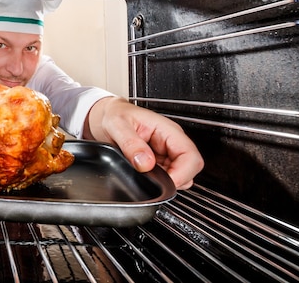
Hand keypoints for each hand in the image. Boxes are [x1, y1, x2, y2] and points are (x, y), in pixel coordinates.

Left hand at [84, 96, 202, 189]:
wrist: (108, 115)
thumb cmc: (115, 115)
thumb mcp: (118, 126)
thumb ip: (131, 144)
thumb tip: (145, 163)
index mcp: (168, 130)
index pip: (191, 157)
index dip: (181, 175)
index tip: (164, 183)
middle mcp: (172, 142)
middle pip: (190, 170)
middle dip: (174, 180)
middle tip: (152, 181)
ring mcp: (167, 153)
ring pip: (181, 176)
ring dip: (166, 182)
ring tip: (145, 175)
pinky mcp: (160, 162)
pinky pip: (168, 178)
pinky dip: (159, 182)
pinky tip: (144, 175)